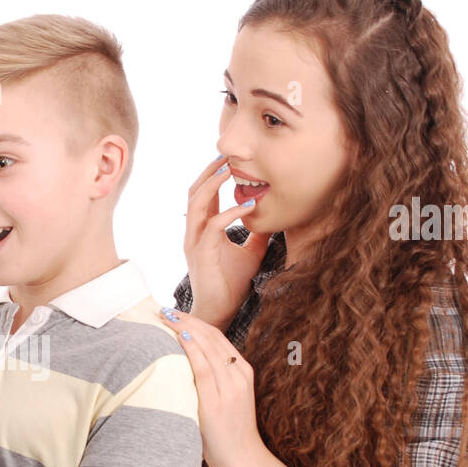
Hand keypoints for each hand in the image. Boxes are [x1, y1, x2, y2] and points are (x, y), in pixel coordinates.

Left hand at [159, 307, 267, 466]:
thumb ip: (212, 380)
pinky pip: (202, 367)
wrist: (242, 458)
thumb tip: (184, 365)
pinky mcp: (217, 399)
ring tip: (165, 316)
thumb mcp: (225, 398)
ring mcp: (230, 386)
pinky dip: (190, 348)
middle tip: (164, 309)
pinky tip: (178, 335)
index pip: (217, 337)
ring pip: (207, 346)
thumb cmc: (228, 431)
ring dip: (184, 327)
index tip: (176, 313)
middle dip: (186, 319)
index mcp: (242, 371)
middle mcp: (238, 374)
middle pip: (211, 337)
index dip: (195, 321)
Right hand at [184, 156, 271, 326]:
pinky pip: (213, 226)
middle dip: (209, 171)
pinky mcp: (202, 253)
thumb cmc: (232, 283)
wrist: (221, 310)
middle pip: (194, 192)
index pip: (203, 194)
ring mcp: (195, 242)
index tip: (230, 159)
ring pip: (197, 203)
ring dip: (213, 184)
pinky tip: (248, 205)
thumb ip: (257, 232)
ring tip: (230, 170)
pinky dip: (230, 212)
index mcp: (203, 230)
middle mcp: (194, 232)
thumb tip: (273, 215)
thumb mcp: (251, 251)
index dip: (213, 175)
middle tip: (227, 155)